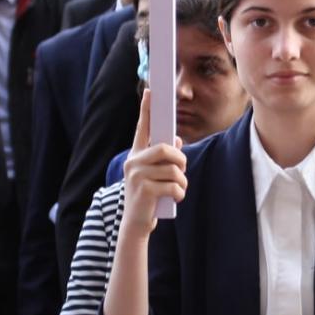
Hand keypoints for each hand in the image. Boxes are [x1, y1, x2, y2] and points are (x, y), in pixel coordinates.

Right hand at [118, 91, 186, 242]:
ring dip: (181, 182)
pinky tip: (173, 199)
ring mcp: (137, 175)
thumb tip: (176, 140)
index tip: (150, 91)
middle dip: (180, 161)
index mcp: (136, 154)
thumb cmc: (149, 196)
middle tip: (181, 171)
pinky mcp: (144, 190)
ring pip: (173, 170)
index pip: (142, 128)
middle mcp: (133, 161)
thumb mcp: (155, 175)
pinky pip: (174, 186)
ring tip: (176, 190)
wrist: (136, 223)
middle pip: (166, 149)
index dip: (146, 109)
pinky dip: (179, 194)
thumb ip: (164, 157)